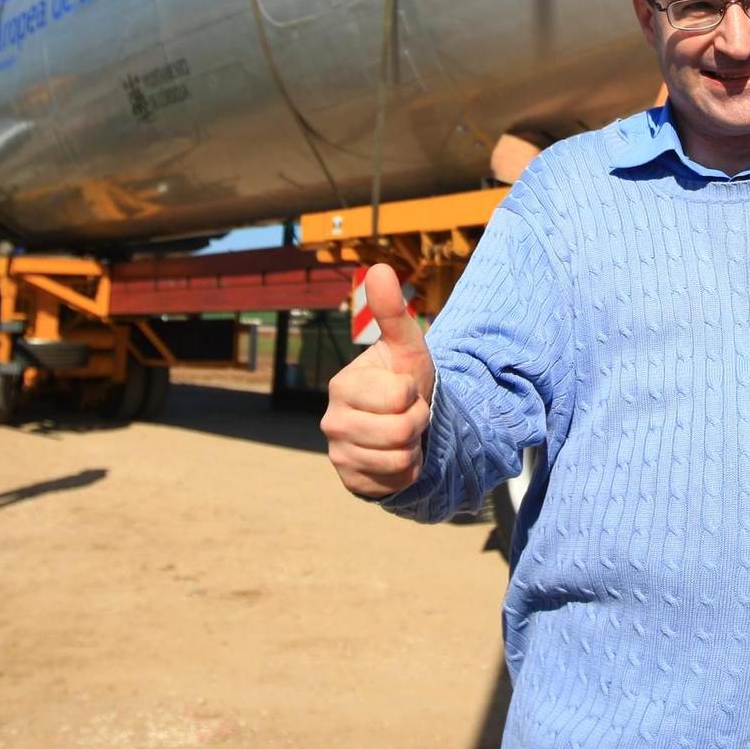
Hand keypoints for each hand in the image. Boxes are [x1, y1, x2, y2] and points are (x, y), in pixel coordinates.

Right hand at [321, 264, 433, 498]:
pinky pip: (393, 482)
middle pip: (401, 430)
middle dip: (417, 421)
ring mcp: (339, 453)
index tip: (406, 391)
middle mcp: (332, 421)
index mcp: (341, 385)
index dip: (414, 394)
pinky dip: (406, 471)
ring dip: (413, 446)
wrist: (405, 423)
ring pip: (398, 458)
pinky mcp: (351, 481)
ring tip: (402, 434)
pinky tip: (396, 456)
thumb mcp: (405, 346)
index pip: (398, 395)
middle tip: (408, 413)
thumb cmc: (403, 380)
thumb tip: (379, 266)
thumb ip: (391, 311)